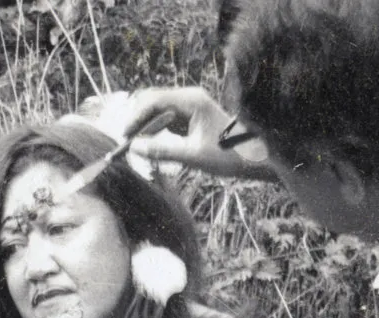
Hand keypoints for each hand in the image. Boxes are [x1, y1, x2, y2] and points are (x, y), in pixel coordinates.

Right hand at [107, 87, 273, 179]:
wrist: (253, 158)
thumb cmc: (228, 156)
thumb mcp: (193, 156)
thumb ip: (162, 151)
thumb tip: (135, 148)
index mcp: (191, 101)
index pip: (154, 101)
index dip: (136, 118)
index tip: (124, 136)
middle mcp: (189, 98)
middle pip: (152, 101)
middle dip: (137, 120)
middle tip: (126, 142)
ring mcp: (189, 106)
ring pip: (157, 110)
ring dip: (144, 126)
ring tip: (135, 145)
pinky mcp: (190, 117)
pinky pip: (165, 119)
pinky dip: (154, 130)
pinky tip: (149, 145)